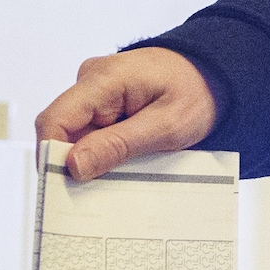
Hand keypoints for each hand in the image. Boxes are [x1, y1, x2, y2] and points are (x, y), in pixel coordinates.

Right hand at [34, 48, 217, 181]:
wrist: (217, 74)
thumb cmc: (198, 92)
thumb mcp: (166, 126)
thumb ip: (119, 145)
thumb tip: (73, 165)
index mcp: (104, 79)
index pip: (55, 119)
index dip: (51, 156)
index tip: (63, 188)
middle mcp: (92, 81)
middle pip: (63, 131)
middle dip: (75, 164)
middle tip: (97, 194)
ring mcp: (97, 92)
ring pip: (78, 136)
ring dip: (94, 160)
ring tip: (122, 178)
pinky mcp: (105, 104)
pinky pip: (93, 133)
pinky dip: (105, 152)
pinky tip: (126, 166)